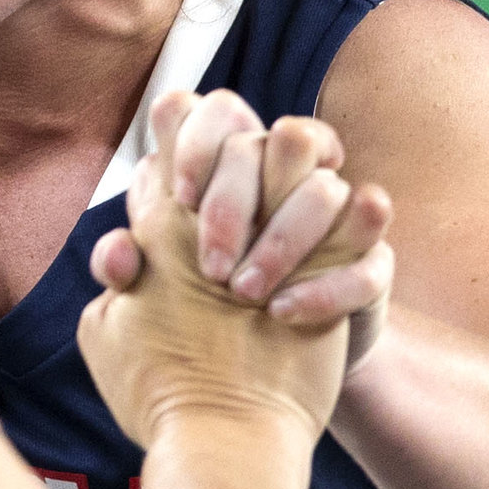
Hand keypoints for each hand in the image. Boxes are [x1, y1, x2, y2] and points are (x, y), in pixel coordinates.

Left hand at [92, 89, 395, 374]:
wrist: (260, 378)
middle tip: (209, 269)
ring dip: (281, 241)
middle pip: (271, 140)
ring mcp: (333, 214)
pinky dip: (326, 281)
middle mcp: (283, 177)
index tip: (182, 199)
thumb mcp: (154, 290)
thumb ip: (126, 267)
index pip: (216, 110)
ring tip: (244, 296)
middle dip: (234, 203)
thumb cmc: (197, 316)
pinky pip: (367, 252)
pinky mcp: (369, 257)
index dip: (196, 141)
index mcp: (224, 168)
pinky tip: (282, 313)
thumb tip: (118, 253)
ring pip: (326, 186)